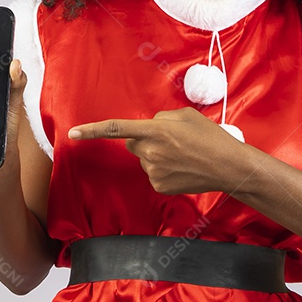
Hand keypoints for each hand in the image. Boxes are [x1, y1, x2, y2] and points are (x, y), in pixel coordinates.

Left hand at [68, 107, 246, 194]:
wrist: (228, 167)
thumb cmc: (210, 138)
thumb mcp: (186, 116)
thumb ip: (161, 118)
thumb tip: (149, 126)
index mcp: (155, 131)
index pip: (116, 129)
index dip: (93, 130)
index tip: (73, 133)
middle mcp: (150, 152)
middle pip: (133, 143)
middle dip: (145, 140)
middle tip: (171, 140)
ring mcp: (154, 172)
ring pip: (145, 159)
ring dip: (157, 155)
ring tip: (183, 155)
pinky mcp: (159, 186)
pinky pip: (153, 173)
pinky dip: (164, 170)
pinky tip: (182, 168)